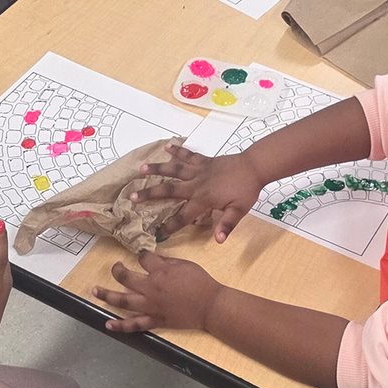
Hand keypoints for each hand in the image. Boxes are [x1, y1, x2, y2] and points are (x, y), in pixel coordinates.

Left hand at [93, 251, 223, 331]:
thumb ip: (167, 261)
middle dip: (117, 271)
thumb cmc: (201, 282)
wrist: (210, 306)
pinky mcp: (154, 320)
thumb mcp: (185, 264)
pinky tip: (107, 324)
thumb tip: (154, 259)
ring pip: (123, 300)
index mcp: (160, 271)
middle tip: (115, 268)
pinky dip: (120, 326)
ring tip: (95, 291)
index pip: (143, 258)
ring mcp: (150, 306)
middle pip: (125, 277)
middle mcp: (150, 288)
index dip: (141, 255)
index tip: (142, 256)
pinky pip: (134, 324)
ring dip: (107, 295)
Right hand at [131, 143, 264, 241]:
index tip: (158, 234)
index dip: (170, 226)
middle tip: (132, 198)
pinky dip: (177, 150)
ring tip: (141, 169)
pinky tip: (166, 146)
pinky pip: (188, 154)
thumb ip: (227, 224)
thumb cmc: (247, 190)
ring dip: (157, 169)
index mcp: (203, 199)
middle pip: (169, 190)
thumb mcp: (239, 210)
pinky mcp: (204, 160)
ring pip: (174, 169)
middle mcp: (196, 184)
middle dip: (150, 194)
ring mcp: (199, 170)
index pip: (183, 216)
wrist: (255, 166)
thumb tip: (218, 240)